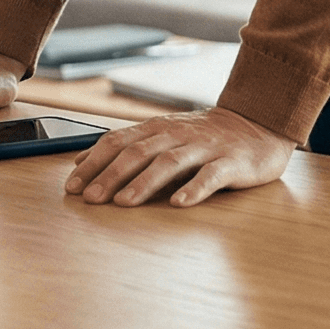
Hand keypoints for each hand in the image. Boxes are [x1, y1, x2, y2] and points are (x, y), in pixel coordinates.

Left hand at [61, 107, 293, 207]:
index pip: (116, 142)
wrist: (257, 124)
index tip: (72, 186)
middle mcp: (176, 135)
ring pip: (169, 163)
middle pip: (137, 153)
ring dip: (143, 183)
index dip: (93, 163)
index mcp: (155, 129)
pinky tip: (178, 203)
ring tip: (124, 202)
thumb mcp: (160, 136)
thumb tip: (79, 161)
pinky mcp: (231, 163)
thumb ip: (124, 147)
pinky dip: (193, 189)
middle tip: (91, 199)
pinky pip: (210, 176)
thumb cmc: (201, 137)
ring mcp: (204, 148)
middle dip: (110, 176)